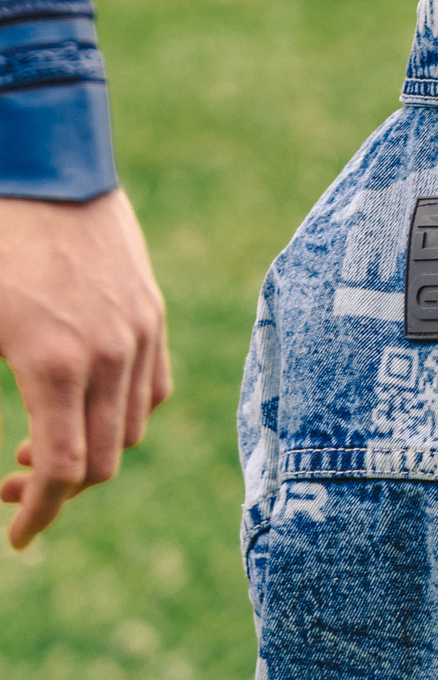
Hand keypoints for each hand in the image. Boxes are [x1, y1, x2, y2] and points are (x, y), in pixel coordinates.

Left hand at [0, 189, 170, 547]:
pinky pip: (151, 387)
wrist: (42, 169)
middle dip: (55, 492)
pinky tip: (84, 404)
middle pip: (100, 462)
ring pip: (130, 428)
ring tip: (41, 444)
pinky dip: (121, 414)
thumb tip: (7, 448)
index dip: (36, 515)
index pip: (60, 472)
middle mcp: (109, 355)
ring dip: (90, 453)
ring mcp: (138, 332)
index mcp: (55, 366)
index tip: (16, 538)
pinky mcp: (149, 312)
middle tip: (9, 487)